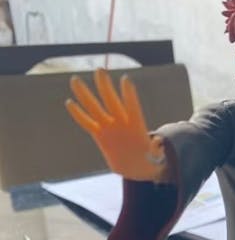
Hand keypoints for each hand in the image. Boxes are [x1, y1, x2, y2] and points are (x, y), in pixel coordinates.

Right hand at [65, 68, 169, 182]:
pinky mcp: (99, 135)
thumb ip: (157, 149)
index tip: (125, 80)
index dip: (129, 94)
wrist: (137, 168)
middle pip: (111, 101)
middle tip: (100, 71)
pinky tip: (69, 102)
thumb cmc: (150, 160)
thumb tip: (160, 142)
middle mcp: (121, 122)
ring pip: (95, 108)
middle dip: (105, 87)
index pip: (132, 106)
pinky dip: (78, 114)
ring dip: (85, 94)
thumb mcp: (156, 157)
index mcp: (137, 125)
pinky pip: (87, 123)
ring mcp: (109, 127)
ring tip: (75, 80)